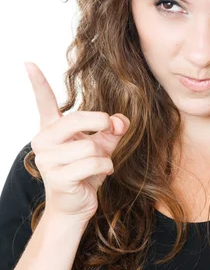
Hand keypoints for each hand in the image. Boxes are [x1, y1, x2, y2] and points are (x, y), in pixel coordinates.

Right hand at [24, 61, 129, 225]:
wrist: (74, 206)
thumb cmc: (85, 171)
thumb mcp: (101, 145)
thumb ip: (112, 128)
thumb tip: (121, 121)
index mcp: (51, 128)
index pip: (44, 102)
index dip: (37, 82)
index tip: (28, 63)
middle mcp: (44, 141)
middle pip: (79, 119)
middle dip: (101, 122)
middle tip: (108, 128)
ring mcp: (48, 160)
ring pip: (91, 146)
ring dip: (104, 156)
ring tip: (97, 165)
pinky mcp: (58, 177)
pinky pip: (95, 163)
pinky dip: (105, 169)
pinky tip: (98, 175)